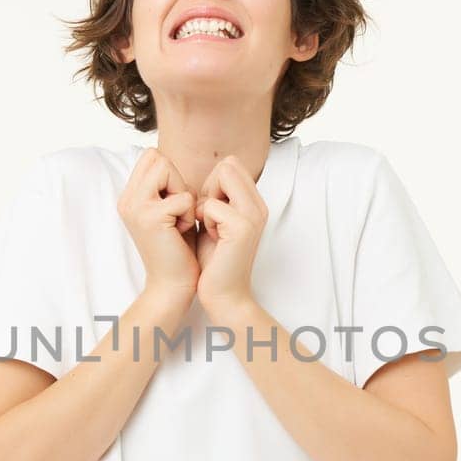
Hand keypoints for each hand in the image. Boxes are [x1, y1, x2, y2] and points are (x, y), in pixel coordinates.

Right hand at [117, 147, 198, 302]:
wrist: (173, 285)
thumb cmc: (178, 248)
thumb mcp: (169, 210)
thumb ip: (164, 186)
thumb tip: (168, 159)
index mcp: (128, 196)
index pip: (151, 156)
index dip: (171, 175)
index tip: (174, 206)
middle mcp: (126, 199)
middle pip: (157, 157)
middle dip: (176, 182)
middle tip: (177, 214)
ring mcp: (134, 206)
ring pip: (167, 168)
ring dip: (183, 196)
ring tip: (178, 222)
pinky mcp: (149, 217)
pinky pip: (184, 197)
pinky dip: (190, 215)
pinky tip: (181, 233)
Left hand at [193, 157, 267, 319]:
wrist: (223, 296)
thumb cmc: (214, 261)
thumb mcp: (213, 222)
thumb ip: (214, 198)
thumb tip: (202, 176)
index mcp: (254, 203)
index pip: (231, 164)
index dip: (212, 183)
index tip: (209, 211)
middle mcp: (259, 206)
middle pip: (228, 165)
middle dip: (209, 188)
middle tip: (209, 219)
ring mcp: (253, 215)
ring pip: (222, 177)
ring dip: (207, 202)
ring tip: (212, 228)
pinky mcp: (243, 227)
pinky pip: (210, 205)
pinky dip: (204, 221)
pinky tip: (213, 240)